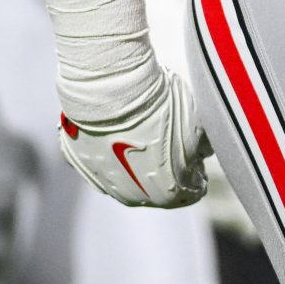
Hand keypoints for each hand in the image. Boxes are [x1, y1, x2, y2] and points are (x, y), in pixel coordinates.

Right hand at [55, 43, 209, 207]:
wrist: (114, 86)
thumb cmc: (161, 106)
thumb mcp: (200, 125)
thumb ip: (204, 147)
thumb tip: (202, 152)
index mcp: (169, 193)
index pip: (192, 192)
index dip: (197, 173)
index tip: (197, 158)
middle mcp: (134, 197)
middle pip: (159, 189)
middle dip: (168, 171)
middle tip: (173, 143)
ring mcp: (104, 181)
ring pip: (128, 178)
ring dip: (138, 163)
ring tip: (146, 133)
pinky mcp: (80, 163)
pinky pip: (101, 162)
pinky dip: (110, 151)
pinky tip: (118, 130)